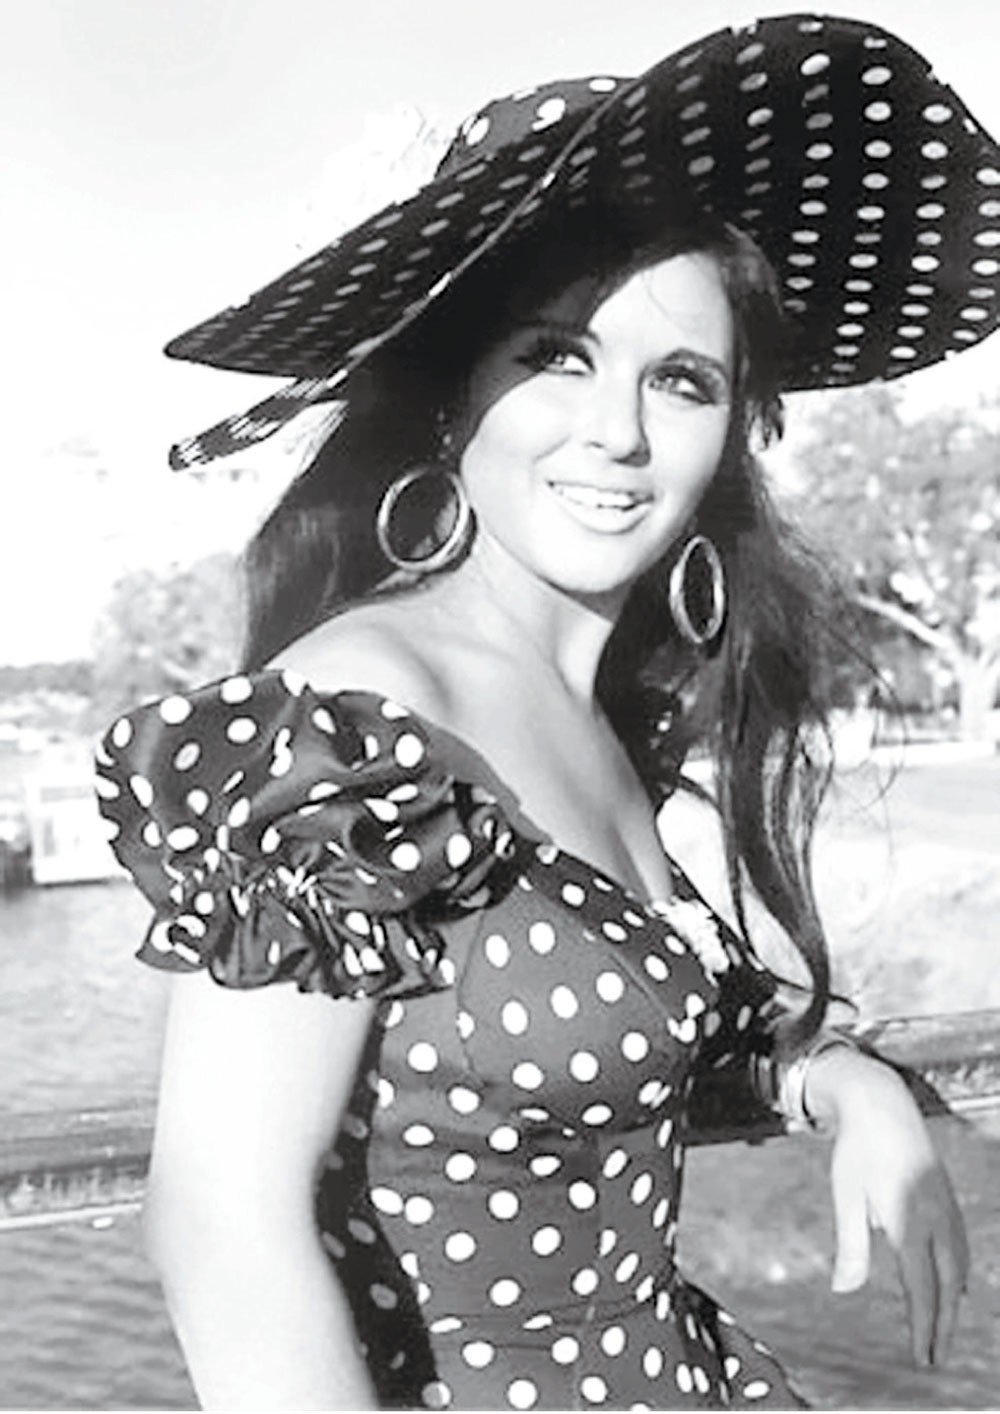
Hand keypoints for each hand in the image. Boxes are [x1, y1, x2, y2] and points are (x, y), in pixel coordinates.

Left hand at [807, 1047, 968, 1366]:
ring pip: (958, 1265)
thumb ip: (850, 1245)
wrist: (881, 1103)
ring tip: (944, 1329)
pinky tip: (952, 1283)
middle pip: (947, 1284)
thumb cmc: (857, 1150)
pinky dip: (957, 1272)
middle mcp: (935, 1217)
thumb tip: (844, 1289)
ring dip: (953, 1301)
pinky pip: (959, 1245)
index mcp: (909, 1221)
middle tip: (935, 1358)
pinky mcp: (946, 1196)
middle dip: (943, 1324)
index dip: (923, 1326)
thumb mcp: (846, 1195)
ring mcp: (945, 1206)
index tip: (922, 1357)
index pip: (922, 1287)